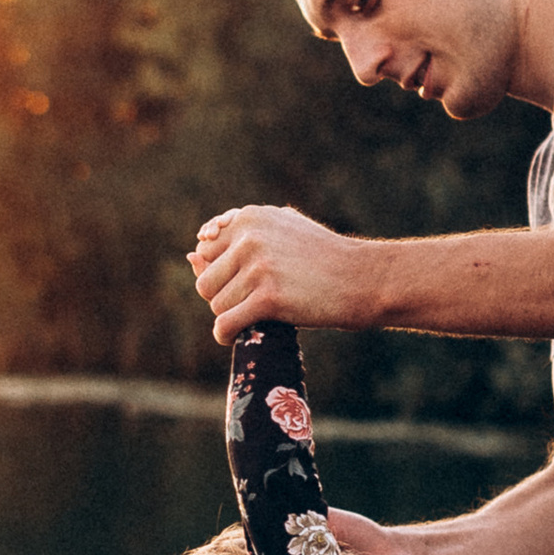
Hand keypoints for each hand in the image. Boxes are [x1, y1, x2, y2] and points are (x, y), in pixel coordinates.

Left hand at [188, 203, 363, 340]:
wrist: (362, 279)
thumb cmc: (323, 258)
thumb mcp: (283, 230)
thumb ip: (240, 236)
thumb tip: (191, 254)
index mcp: (250, 218)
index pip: (205, 251)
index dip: (219, 273)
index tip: (240, 283)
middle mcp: (250, 238)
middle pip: (206, 281)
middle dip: (222, 297)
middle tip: (247, 304)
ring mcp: (258, 268)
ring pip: (216, 305)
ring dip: (230, 316)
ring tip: (253, 316)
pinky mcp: (268, 298)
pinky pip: (225, 323)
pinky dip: (224, 335)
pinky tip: (233, 337)